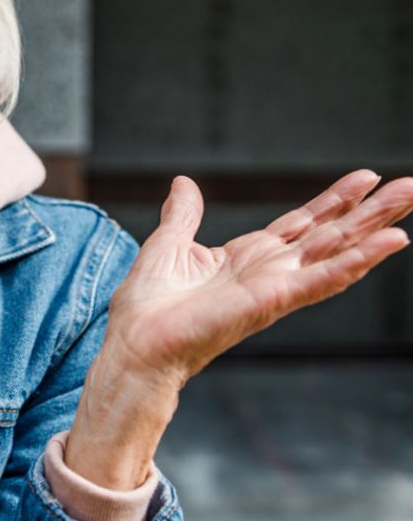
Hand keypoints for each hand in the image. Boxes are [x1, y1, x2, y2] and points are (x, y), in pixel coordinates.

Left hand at [66, 169, 412, 489]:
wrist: (136, 342)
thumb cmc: (147, 305)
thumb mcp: (168, 244)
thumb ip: (184, 214)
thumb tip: (185, 182)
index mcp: (247, 257)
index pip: (302, 223)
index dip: (333, 201)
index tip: (364, 177)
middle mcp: (269, 271)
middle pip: (331, 233)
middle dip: (371, 210)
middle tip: (411, 185)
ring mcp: (276, 286)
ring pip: (338, 250)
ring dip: (377, 226)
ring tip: (411, 198)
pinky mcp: (274, 300)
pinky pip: (324, 278)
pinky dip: (359, 259)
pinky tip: (391, 242)